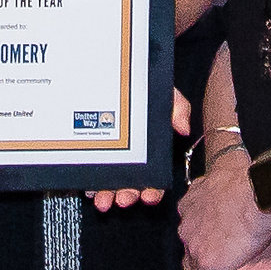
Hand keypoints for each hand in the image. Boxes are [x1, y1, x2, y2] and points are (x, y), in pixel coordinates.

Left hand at [86, 86, 189, 212]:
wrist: (113, 70)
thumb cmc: (142, 85)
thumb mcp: (165, 93)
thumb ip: (178, 108)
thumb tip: (183, 128)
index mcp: (149, 150)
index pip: (154, 177)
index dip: (153, 190)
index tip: (149, 196)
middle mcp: (129, 156)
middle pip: (130, 184)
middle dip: (127, 195)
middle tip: (123, 199)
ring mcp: (108, 155)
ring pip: (108, 182)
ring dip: (106, 194)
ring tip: (102, 199)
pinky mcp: (89, 150)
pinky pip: (88, 170)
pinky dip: (88, 181)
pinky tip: (88, 186)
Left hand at [179, 150, 270, 269]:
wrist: (259, 193)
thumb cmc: (248, 178)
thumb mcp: (226, 169)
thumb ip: (220, 172)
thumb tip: (228, 149)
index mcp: (190, 203)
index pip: (189, 223)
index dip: (202, 231)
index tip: (213, 235)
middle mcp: (186, 224)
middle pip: (187, 244)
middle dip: (201, 250)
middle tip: (220, 254)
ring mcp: (194, 246)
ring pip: (191, 264)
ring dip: (203, 269)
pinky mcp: (206, 265)